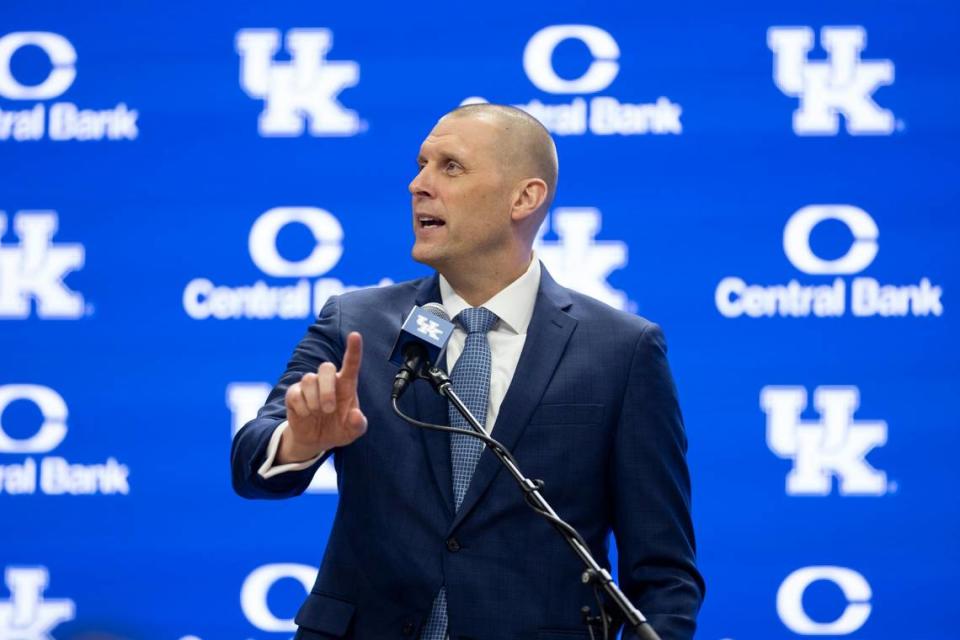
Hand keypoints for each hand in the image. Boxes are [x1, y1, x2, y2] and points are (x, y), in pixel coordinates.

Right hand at [279, 332, 367, 462]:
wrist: (316, 440)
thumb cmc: (338, 429)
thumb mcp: (352, 431)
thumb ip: (358, 424)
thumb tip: (355, 415)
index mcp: (346, 385)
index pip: (351, 363)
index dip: (353, 349)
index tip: (355, 335)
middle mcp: (328, 381)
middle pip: (326, 367)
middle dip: (327, 388)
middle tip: (329, 408)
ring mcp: (310, 386)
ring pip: (309, 380)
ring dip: (314, 401)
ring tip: (318, 413)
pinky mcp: (294, 393)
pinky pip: (295, 394)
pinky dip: (302, 408)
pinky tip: (306, 415)